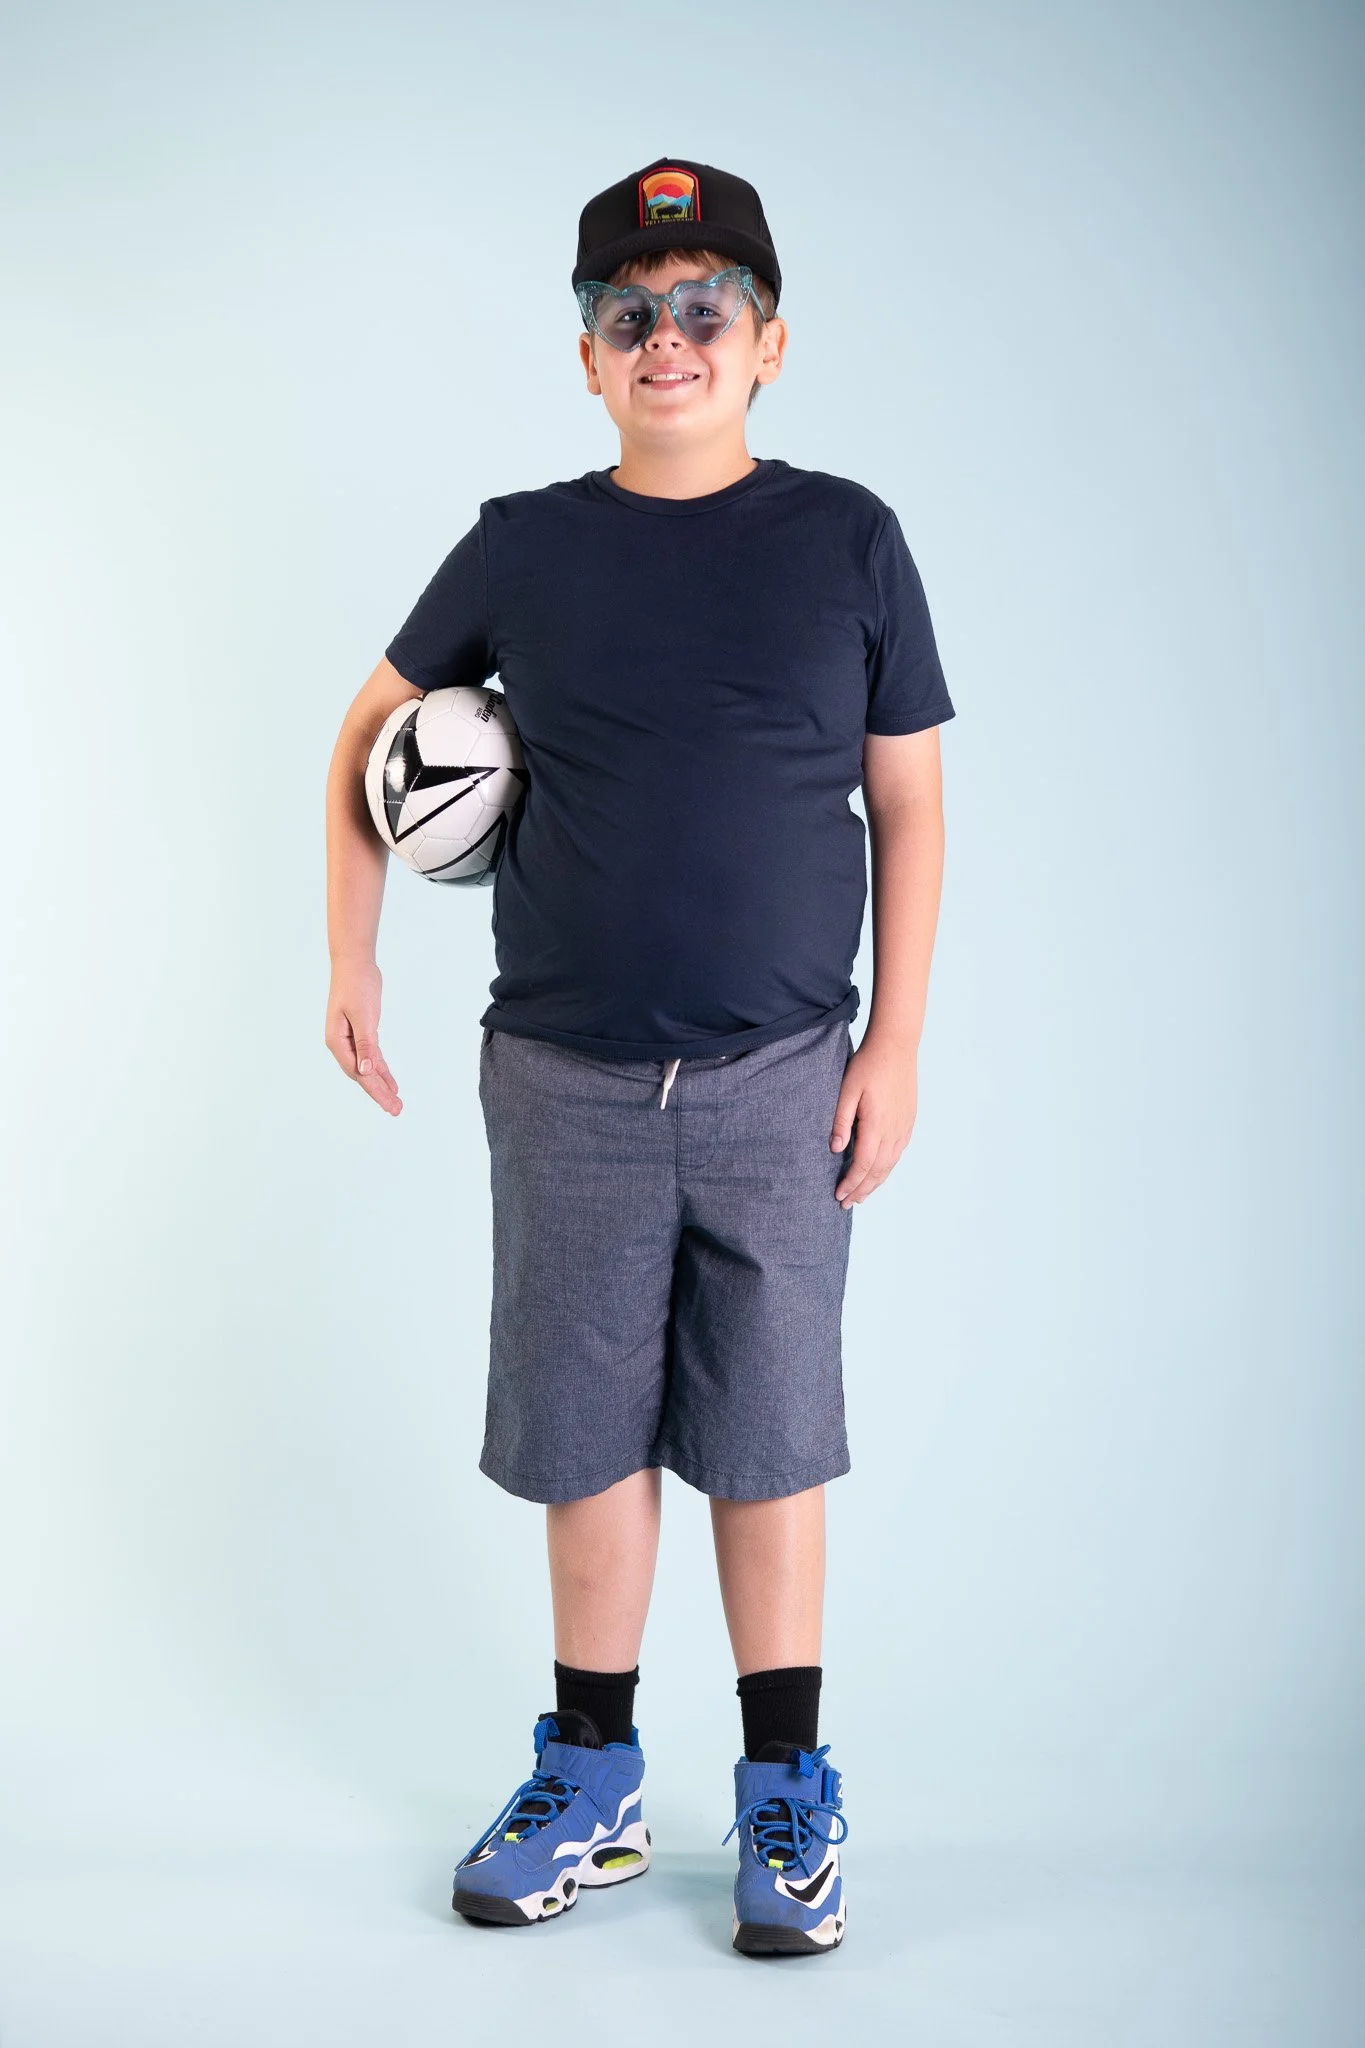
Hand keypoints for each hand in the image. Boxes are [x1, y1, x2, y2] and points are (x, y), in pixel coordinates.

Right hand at [325, 958, 402, 1115]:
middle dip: (379, 1093)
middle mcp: (341, 1044)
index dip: (375, 1090)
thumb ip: (364, 1044)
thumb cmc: (356, 984)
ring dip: (381, 1084)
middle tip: (397, 1110)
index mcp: (337, 1041)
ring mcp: (349, 1039)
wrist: (354, 962)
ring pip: (367, 1067)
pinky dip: (381, 1069)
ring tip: (396, 1101)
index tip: (390, 1103)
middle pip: (362, 1074)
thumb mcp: (363, 1015)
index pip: (358, 1072)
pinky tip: (390, 1081)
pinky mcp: (360, 1032)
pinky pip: (371, 1056)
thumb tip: (365, 1070)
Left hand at [829, 1030, 917, 1205]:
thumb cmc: (868, 1065)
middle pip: (878, 1171)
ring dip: (875, 1182)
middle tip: (847, 1203)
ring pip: (890, 1164)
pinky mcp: (909, 1121)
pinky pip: (898, 1153)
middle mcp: (894, 1130)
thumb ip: (841, 1121)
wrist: (897, 1046)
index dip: (851, 1183)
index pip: (863, 1164)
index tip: (839, 1195)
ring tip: (862, 1194)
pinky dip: (887, 1168)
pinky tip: (879, 1171)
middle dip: (862, 1190)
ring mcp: (904, 1127)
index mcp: (876, 1124)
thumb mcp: (846, 1090)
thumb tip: (835, 1150)